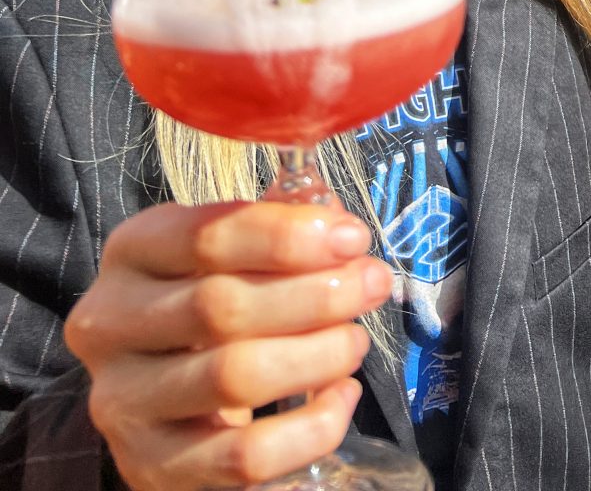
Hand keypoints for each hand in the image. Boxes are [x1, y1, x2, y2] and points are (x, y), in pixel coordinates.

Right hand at [64, 198, 392, 490]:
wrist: (161, 391)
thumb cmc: (206, 300)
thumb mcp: (226, 252)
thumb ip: (276, 233)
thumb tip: (340, 232)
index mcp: (131, 252)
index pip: (206, 236)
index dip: (287, 236)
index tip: (351, 238)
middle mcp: (110, 324)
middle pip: (222, 307)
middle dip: (316, 295)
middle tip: (371, 285)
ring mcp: (123, 402)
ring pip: (233, 378)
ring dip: (317, 355)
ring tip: (355, 341)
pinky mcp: (151, 467)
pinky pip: (243, 458)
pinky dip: (309, 427)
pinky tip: (339, 395)